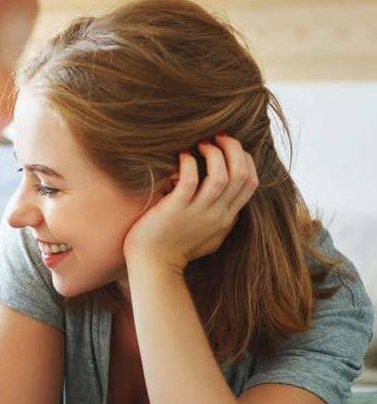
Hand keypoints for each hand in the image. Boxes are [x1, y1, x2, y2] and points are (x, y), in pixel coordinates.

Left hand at [122, 133, 259, 273]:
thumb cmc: (175, 249)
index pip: (250, 183)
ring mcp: (197, 212)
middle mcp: (217, 214)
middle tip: (219, 136)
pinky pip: (190, 180)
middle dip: (234, 149)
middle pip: (241, 175)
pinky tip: (182, 156)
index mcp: (226, 218)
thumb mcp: (209, 236)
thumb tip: (226, 202)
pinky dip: (189, 163)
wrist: (153, 266)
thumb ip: (220, 219)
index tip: (231, 148)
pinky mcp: (176, 210)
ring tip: (201, 143)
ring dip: (214, 153)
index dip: (245, 159)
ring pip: (222, 176)